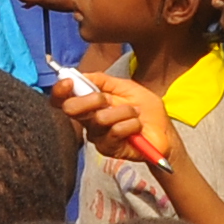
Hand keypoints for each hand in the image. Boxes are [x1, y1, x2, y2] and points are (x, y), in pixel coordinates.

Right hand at [50, 65, 171, 165]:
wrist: (163, 132)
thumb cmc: (145, 110)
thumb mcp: (127, 87)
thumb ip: (104, 80)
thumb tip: (81, 74)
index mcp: (90, 104)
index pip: (64, 99)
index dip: (60, 90)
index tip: (68, 82)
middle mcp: (88, 120)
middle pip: (71, 109)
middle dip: (91, 98)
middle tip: (108, 99)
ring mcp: (97, 136)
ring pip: (99, 118)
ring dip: (123, 112)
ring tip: (134, 114)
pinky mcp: (108, 149)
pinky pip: (115, 131)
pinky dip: (131, 124)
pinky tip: (137, 127)